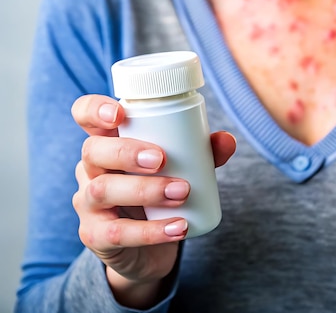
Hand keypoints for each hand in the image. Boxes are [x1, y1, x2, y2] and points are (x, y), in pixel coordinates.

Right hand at [71, 94, 235, 307]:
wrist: (150, 248)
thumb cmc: (161, 192)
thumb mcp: (182, 168)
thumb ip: (203, 152)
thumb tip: (227, 140)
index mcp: (108, 142)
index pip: (85, 115)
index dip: (94, 109)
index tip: (119, 114)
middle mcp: (91, 169)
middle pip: (93, 151)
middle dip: (127, 152)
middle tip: (162, 158)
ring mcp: (88, 203)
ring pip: (102, 190)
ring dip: (145, 190)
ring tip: (183, 192)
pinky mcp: (95, 236)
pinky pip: (115, 233)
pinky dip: (151, 231)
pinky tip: (178, 227)